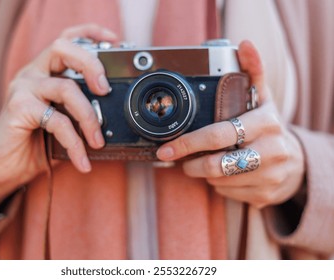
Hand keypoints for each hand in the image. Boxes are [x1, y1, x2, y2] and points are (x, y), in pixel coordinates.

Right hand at [0, 24, 117, 214]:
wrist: (4, 169)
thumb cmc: (35, 144)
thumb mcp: (64, 124)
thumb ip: (80, 114)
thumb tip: (112, 118)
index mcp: (44, 72)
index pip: (66, 41)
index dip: (90, 34)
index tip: (114, 40)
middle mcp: (32, 74)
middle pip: (63, 48)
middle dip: (91, 65)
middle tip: (105, 90)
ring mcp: (23, 89)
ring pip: (66, 87)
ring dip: (88, 117)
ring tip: (98, 141)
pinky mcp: (17, 108)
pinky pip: (56, 120)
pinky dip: (74, 142)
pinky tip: (81, 160)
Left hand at [156, 41, 304, 208]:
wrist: (296, 163)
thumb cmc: (269, 128)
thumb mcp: (262, 99)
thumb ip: (252, 72)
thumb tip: (245, 44)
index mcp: (266, 123)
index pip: (218, 134)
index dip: (187, 143)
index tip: (166, 149)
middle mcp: (271, 150)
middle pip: (216, 164)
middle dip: (191, 164)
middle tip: (181, 160)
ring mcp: (269, 176)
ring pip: (218, 181)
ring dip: (203, 174)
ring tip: (205, 163)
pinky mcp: (265, 195)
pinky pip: (227, 193)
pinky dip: (217, 185)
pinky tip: (223, 175)